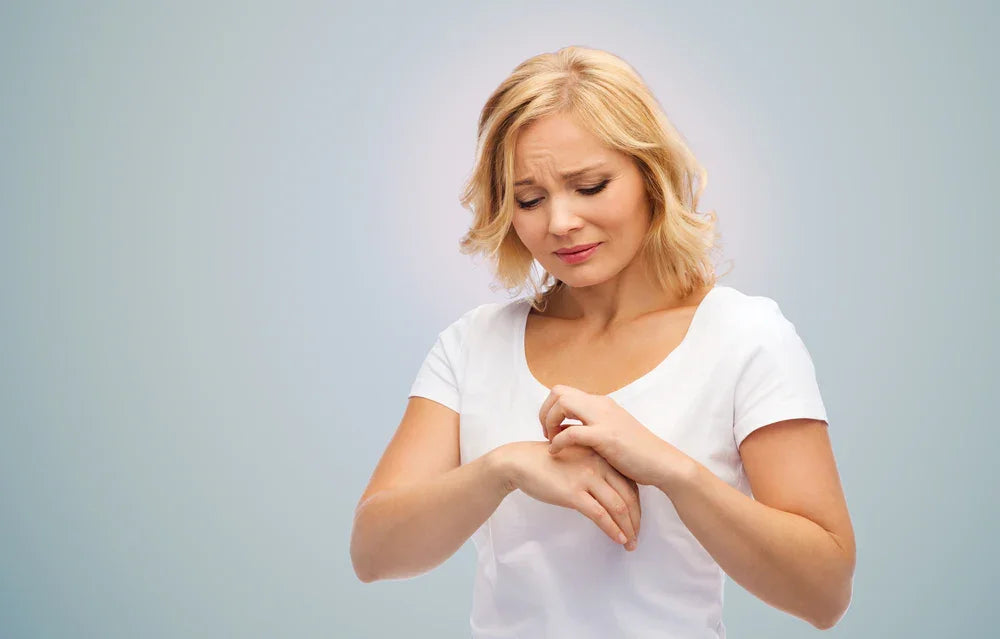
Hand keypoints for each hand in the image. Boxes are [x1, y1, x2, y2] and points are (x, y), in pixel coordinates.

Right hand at [499, 440, 640, 549]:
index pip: (630, 483)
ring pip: (618, 507)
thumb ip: (595, 471)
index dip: (637, 505)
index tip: (637, 521)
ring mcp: (586, 478)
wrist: (520, 461)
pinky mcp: (573, 493)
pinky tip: (618, 539)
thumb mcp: (577, 458)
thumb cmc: (546, 461)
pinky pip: (600, 515)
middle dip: (636, 520)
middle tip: (637, 537)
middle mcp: (598, 465)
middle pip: (628, 496)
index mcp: (601, 456)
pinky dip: (612, 529)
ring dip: (627, 529)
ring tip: (630, 543)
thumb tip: (610, 493)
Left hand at [539, 384, 694, 488]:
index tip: (551, 429)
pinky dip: (558, 441)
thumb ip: (591, 427)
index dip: (550, 408)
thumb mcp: (611, 433)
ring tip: (552, 441)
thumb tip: (567, 430)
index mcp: (601, 403)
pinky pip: (572, 432)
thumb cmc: (637, 454)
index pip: (564, 391)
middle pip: (558, 392)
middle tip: (548, 434)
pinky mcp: (606, 436)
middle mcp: (601, 405)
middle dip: (545, 412)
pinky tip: (556, 453)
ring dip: (550, 422)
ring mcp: (604, 419)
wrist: (663, 463)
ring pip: (562, 403)